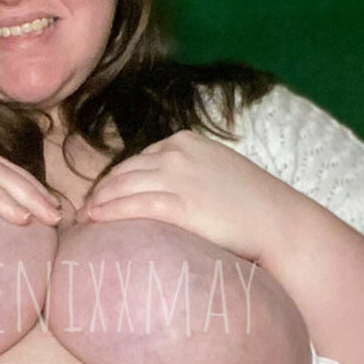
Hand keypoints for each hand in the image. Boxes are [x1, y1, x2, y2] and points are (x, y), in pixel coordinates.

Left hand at [76, 130, 282, 259]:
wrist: (280, 222)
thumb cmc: (254, 205)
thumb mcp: (219, 173)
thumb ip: (191, 174)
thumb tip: (168, 191)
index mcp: (185, 141)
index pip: (138, 159)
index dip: (116, 180)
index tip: (103, 196)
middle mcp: (176, 153)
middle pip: (123, 171)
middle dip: (101, 191)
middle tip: (84, 211)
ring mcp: (177, 177)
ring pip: (122, 187)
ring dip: (98, 203)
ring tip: (83, 219)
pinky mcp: (179, 204)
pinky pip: (132, 206)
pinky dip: (107, 212)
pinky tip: (93, 221)